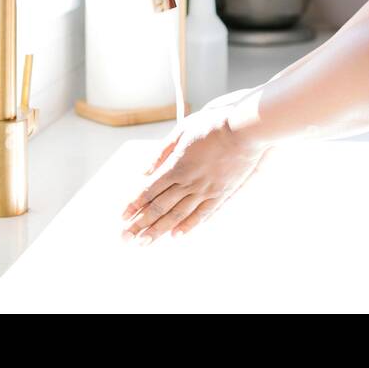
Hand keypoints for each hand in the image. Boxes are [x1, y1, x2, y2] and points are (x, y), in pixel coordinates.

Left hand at [119, 101, 266, 245]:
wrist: (245, 129)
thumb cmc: (214, 125)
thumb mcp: (182, 130)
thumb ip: (163, 151)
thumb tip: (146, 170)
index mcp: (176, 166)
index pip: (149, 191)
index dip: (134, 205)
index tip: (123, 217)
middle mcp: (189, 182)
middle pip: (160, 207)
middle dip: (140, 224)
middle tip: (125, 238)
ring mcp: (206, 190)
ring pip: (178, 215)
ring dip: (159, 230)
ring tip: (144, 242)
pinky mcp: (221, 193)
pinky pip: (202, 214)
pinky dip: (188, 226)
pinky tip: (177, 235)